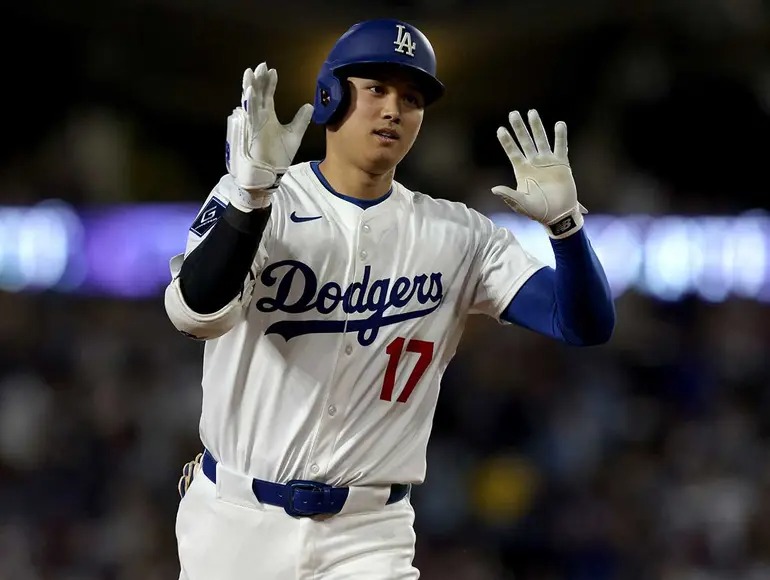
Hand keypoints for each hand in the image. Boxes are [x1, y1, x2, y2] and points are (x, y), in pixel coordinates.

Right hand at [226, 62, 313, 210]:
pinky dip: (249, 103)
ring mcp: (253, 123)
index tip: (273, 71)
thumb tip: (310, 105)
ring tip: (251, 72)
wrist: (268, 175)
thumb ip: (300, 120)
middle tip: (261, 65)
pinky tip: (250, 91)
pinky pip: (249, 114)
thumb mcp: (294, 135)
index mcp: (268, 117)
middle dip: (259, 80)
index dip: (269, 83)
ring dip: (250, 86)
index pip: (268, 95)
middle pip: (258, 94)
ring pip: (250, 101)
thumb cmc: (278, 157)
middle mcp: (259, 117)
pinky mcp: (250, 131)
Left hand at [491, 109, 586, 238]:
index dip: (507, 142)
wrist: (558, 215)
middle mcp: (534, 164)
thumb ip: (509, 196)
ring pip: (541, 140)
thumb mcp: (521, 204)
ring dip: (537, 127)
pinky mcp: (562, 164)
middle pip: (525, 142)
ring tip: (532, 112)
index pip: (512, 152)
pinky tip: (559, 124)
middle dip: (519, 128)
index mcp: (522, 171)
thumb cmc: (538, 212)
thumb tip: (494, 189)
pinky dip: (560, 136)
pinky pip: (561, 147)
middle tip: (513, 113)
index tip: (500, 129)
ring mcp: (547, 162)